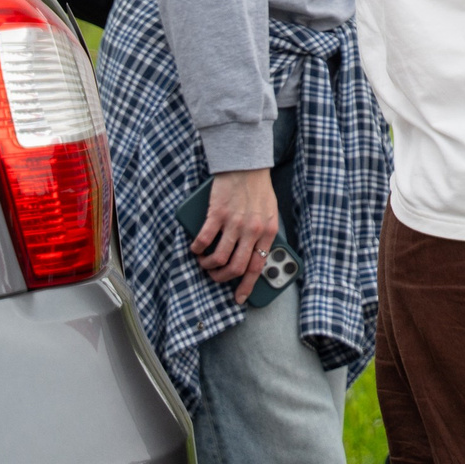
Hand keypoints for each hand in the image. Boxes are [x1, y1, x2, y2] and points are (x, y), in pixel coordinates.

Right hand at [192, 167, 278, 303]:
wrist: (246, 165)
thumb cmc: (258, 190)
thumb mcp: (269, 213)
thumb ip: (262, 233)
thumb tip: (252, 256)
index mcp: (268, 231)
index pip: (258, 266)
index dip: (247, 285)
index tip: (239, 298)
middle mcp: (252, 230)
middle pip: (237, 267)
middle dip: (223, 277)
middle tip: (215, 276)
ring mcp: (234, 223)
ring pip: (219, 258)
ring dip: (208, 265)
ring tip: (203, 262)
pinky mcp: (217, 214)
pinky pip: (204, 240)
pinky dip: (197, 249)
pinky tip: (195, 248)